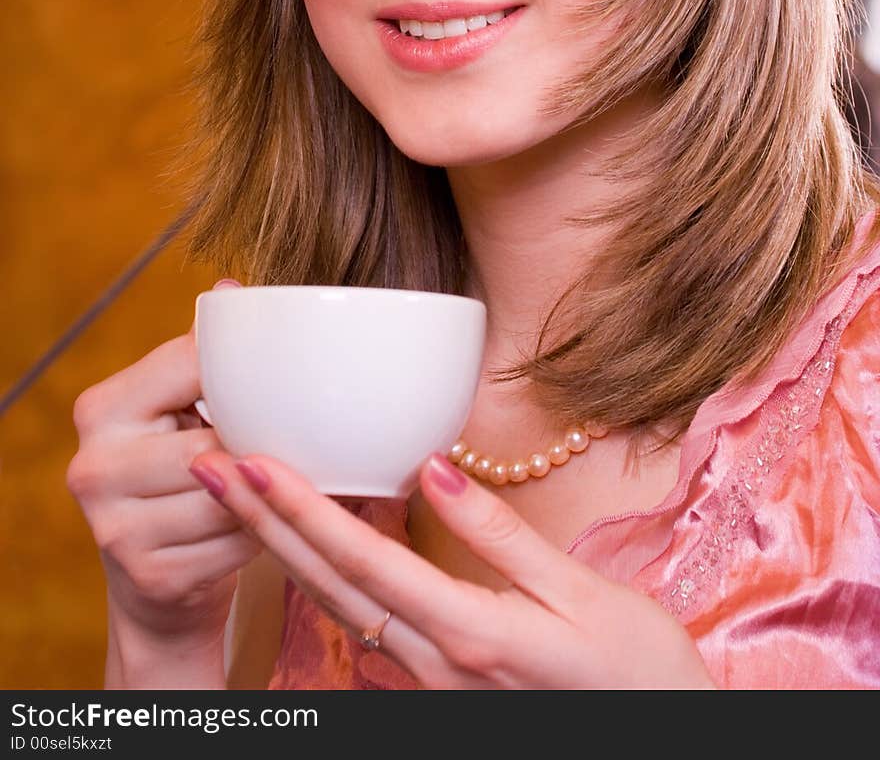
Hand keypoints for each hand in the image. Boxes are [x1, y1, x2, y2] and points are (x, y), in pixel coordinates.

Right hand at [67, 316, 260, 650]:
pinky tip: (268, 522)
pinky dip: (263, 532)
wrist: (156, 577)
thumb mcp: (179, 408)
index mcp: (100, 408)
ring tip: (288, 476)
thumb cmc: (180, 467)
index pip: (190, 365)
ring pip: (229, 495)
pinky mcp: (151, 577)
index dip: (243, 372)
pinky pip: (235, 543)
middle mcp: (94, 467)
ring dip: (268, 490)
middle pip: (212, 441)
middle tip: (296, 437)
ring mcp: (115, 530)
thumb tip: (234, 291)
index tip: (280, 375)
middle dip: (259, 442)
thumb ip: (203, 355)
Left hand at [187, 449, 715, 689]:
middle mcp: (434, 662)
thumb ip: (501, 535)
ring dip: (286, 548)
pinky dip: (331, 577)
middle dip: (264, 524)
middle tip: (215, 468)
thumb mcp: (582, 595)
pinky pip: (368, 624)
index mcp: (468, 633)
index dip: (301, 509)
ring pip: (340, 606)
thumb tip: (434, 468)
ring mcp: (432, 680)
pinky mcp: (442, 682)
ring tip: (248, 497)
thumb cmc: (637, 669)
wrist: (659, 737)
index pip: (362, 561)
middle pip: (329, 585)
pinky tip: (318, 544)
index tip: (252, 463)